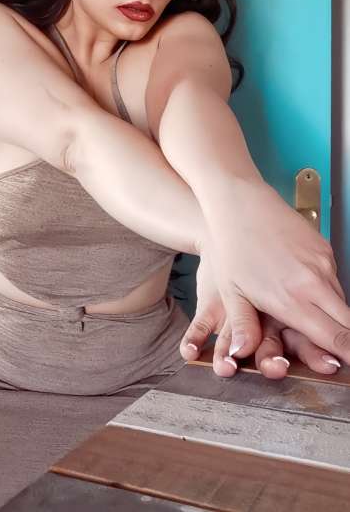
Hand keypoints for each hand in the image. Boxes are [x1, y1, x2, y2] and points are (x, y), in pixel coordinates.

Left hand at [180, 245, 342, 377]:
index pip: (333, 338)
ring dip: (337, 318)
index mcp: (290, 299)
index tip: (348, 367)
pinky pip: (335, 281)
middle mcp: (312, 283)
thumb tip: (242, 354)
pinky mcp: (324, 249)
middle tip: (345, 355)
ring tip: (324, 327)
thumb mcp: (231, 292)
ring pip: (342, 303)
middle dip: (349, 343)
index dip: (347, 356)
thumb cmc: (232, 246)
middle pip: (348, 324)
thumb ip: (243, 326)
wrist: (240, 203)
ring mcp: (322, 263)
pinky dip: (329, 295)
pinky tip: (312, 296)